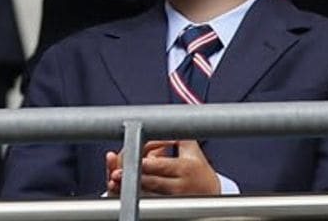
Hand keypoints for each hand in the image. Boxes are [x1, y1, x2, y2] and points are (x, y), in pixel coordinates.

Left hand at [106, 141, 221, 196]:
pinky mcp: (166, 206)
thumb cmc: (199, 170)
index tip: (135, 162)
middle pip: (151, 181)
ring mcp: (171, 198)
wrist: (210, 194)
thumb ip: (176, 134)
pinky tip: (124, 190)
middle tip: (117, 173)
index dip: (146, 164)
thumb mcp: (192, 149)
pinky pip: (147, 201)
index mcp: (185, 167)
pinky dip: (134, 196)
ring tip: (116, 180)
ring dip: (129, 187)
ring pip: (146, 193)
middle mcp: (178, 185)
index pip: (163, 166)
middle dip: (133, 177)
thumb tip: (162, 121)